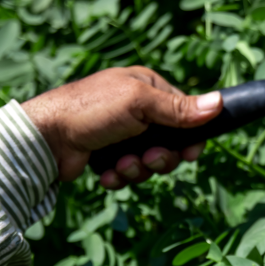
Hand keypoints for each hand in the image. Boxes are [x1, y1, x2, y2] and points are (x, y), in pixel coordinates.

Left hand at [21, 67, 221, 187]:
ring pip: (150, 162)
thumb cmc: (91, 110)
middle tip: (147, 159)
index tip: (190, 153)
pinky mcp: (107, 156)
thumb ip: (179, 109)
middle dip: (160, 158)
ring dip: (137, 169)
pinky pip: (128, 173)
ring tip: (119, 165)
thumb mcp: (139, 104)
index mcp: (148, 89)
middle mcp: (136, 110)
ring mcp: (121, 134)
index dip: (190, 137)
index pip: (185, 114)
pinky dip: (118, 177)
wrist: (44, 138)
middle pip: (171, 143)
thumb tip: (220, 103)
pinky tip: (105, 173)